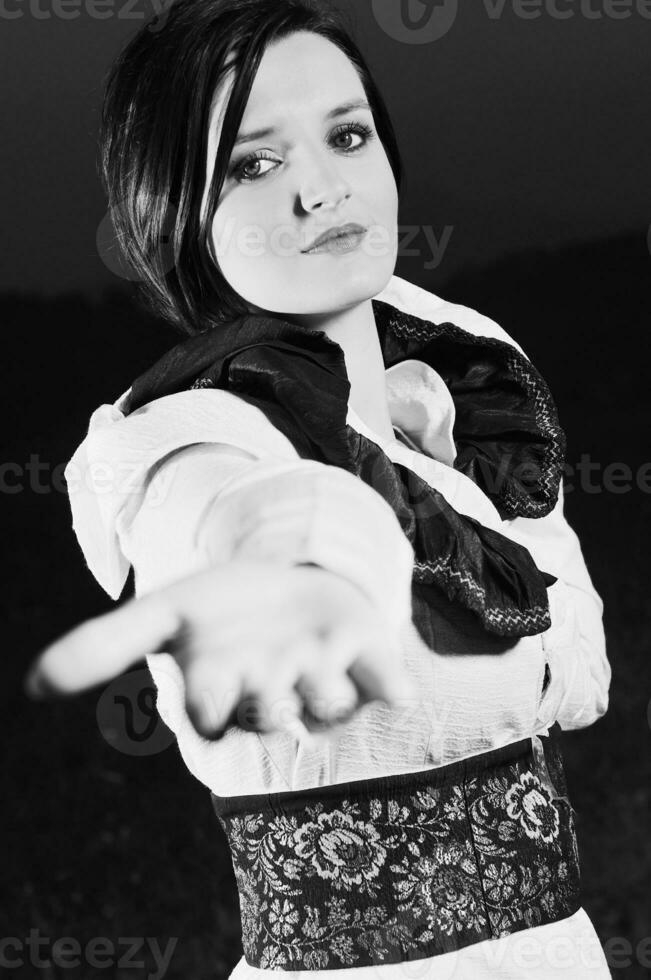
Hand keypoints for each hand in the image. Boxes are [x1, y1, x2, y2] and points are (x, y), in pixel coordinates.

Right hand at [24, 561, 414, 738]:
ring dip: (325, 688)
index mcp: (222, 691)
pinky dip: (388, 682)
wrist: (293, 582)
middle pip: (268, 714)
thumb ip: (105, 645)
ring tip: (318, 656)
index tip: (206, 683)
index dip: (207, 704)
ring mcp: (324, 682)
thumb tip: (30, 684)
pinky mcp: (369, 666)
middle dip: (265, 699)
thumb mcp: (166, 613)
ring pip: (326, 705)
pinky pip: (386, 686)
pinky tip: (391, 681)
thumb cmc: (223, 609)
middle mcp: (274, 697)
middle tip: (263, 671)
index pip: (210, 715)